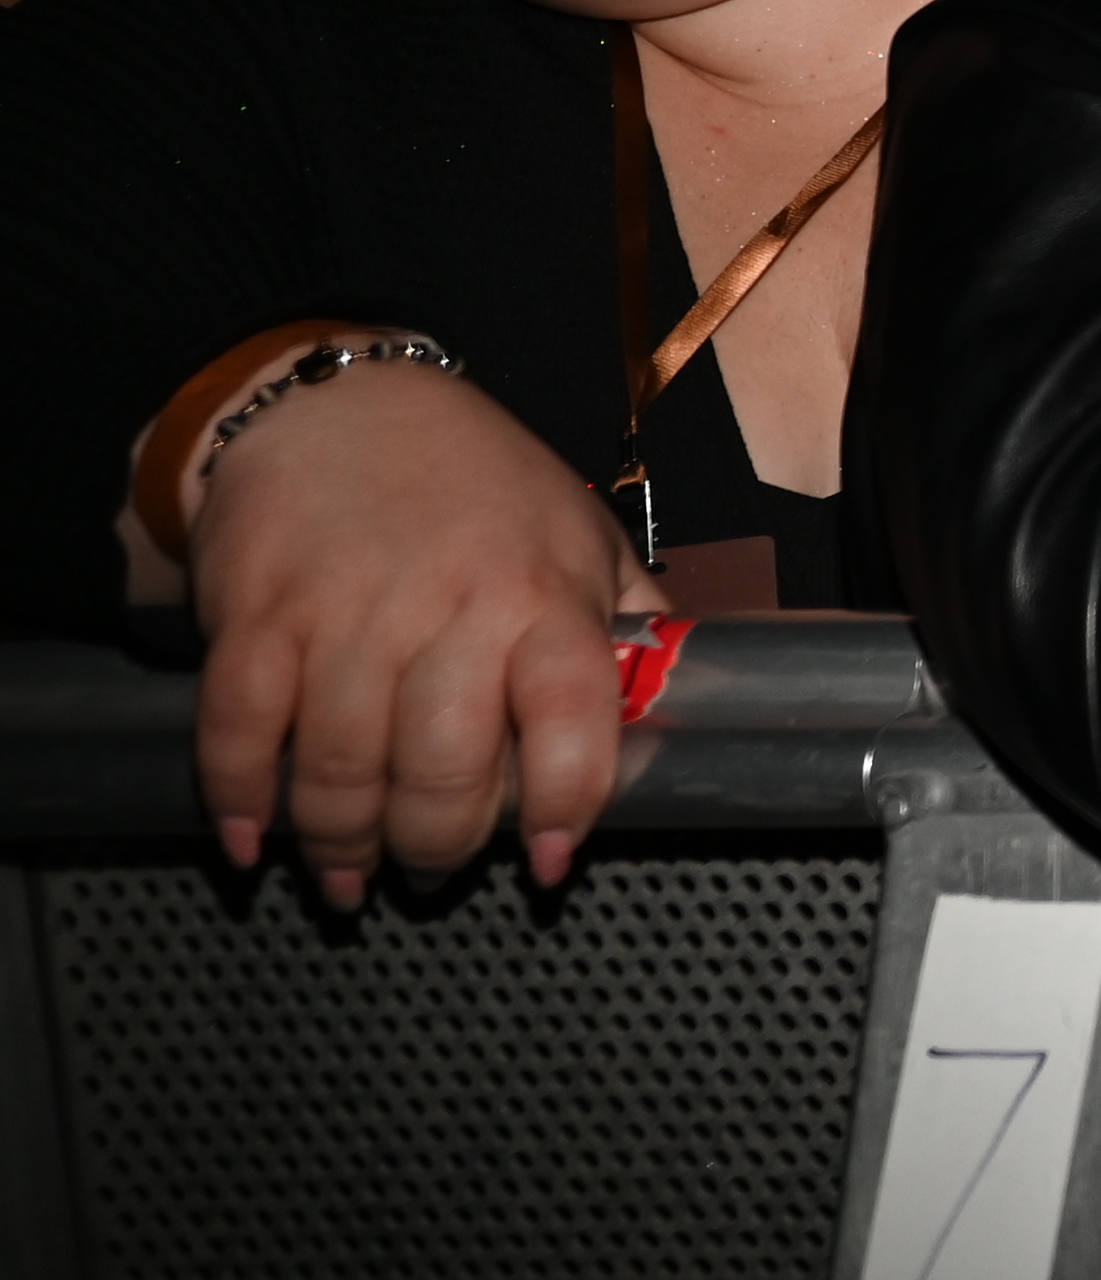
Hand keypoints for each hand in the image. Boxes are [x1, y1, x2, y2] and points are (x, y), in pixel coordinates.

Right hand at [186, 364, 642, 901]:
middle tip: (431, 873)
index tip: (546, 862)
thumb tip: (679, 700)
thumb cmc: (478, 484)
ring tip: (352, 877)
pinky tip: (257, 842)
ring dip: (343, 844)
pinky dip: (241, 797)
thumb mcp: (581, 535)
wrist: (337, 402)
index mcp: (550, 596)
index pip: (578, 720)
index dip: (564, 805)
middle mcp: (455, 608)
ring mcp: (349, 613)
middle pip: (444, 770)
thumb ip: (628, 620)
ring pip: (343, 769)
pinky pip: (241, 729)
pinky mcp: (257, 614)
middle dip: (437, 848)